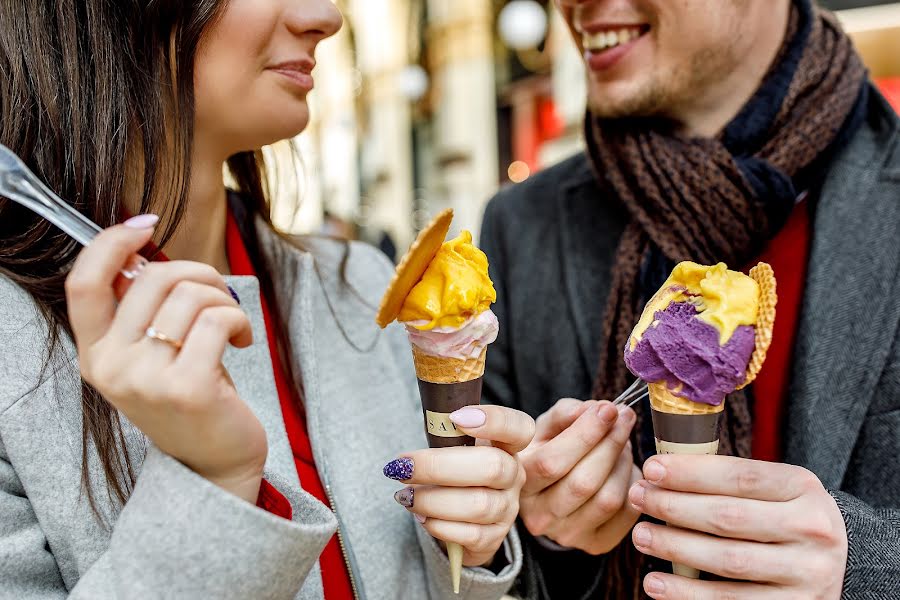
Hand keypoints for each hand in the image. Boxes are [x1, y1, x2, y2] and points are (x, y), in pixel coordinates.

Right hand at [66, 221, 267, 502]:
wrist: (215, 466)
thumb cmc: (191, 397)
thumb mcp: (153, 355)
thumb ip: (143, 310)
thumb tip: (145, 250)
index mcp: (95, 354)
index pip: (83, 283)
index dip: (111, 242)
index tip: (146, 224)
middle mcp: (111, 367)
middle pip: (153, 278)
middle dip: (200, 274)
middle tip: (221, 296)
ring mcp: (146, 380)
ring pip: (190, 295)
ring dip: (225, 300)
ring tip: (233, 327)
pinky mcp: (187, 388)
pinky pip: (218, 319)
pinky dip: (240, 320)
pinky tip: (243, 342)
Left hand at [384, 405, 534, 566]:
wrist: (462, 517)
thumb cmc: (455, 472)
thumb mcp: (455, 448)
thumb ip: (446, 436)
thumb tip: (416, 441)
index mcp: (507, 445)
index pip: (518, 428)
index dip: (494, 421)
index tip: (456, 417)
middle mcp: (514, 476)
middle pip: (491, 467)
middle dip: (439, 467)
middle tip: (403, 467)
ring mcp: (507, 508)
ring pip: (477, 505)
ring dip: (432, 500)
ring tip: (405, 495)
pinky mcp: (494, 537)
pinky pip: (469, 535)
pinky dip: (438, 525)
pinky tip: (420, 516)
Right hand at [517, 398, 639, 553]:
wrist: (550, 493)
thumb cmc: (547, 451)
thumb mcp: (545, 427)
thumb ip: (566, 413)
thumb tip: (597, 410)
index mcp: (520, 483)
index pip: (553, 462)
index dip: (586, 433)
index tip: (608, 409)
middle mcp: (538, 516)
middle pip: (584, 482)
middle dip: (611, 443)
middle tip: (624, 418)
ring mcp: (567, 535)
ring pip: (608, 499)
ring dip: (624, 463)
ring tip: (624, 443)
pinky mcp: (595, 544)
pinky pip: (626, 514)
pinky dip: (634, 485)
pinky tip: (626, 468)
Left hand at [629, 455, 847, 598]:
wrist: (841, 564)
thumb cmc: (786, 517)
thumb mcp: (775, 489)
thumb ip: (730, 479)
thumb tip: (661, 471)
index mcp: (804, 488)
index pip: (740, 476)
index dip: (691, 472)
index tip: (652, 468)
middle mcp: (812, 530)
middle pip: (729, 517)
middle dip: (674, 507)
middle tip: (638, 498)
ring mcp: (807, 573)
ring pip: (728, 560)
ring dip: (675, 548)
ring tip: (641, 536)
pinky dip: (688, 593)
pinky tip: (657, 583)